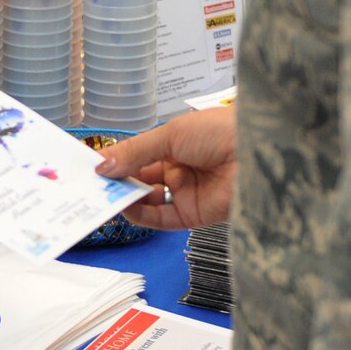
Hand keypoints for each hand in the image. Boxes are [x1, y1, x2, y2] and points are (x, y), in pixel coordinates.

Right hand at [94, 106, 236, 228]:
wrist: (257, 153)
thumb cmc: (221, 131)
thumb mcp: (170, 134)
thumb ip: (135, 152)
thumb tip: (103, 164)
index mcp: (176, 143)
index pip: (139, 155)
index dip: (117, 160)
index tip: (93, 166)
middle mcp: (180, 168)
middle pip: (141, 178)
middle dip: (118, 181)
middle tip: (93, 184)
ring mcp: (186, 191)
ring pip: (148, 200)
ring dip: (126, 198)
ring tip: (105, 195)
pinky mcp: (194, 214)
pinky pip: (162, 218)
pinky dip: (142, 215)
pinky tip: (126, 207)